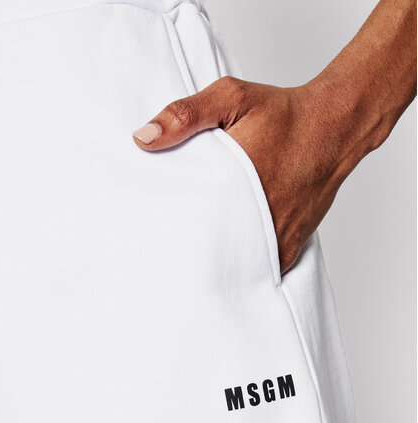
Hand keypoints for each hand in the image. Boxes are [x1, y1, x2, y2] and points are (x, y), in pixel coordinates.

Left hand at [132, 76, 349, 276]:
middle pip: (208, 249)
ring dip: (215, 260)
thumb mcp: (231, 97)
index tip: (149, 231)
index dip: (166, 228)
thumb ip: (185, 116)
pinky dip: (243, 265)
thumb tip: (143, 139)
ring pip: (234, 263)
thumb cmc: (283, 113)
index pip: (187, 220)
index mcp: (233, 183)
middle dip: (186, 249)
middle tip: (164, 249)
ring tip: (191, 258)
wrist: (335, 127)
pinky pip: (259, 267)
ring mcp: (274, 237)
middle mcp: (256, 217)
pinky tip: (226, 260)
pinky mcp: (288, 246)